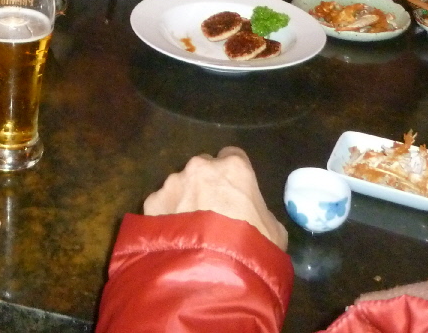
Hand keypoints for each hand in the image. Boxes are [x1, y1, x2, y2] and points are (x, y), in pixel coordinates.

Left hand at [143, 146, 287, 249]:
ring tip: (191, 230)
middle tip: (211, 213)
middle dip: (205, 185)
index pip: (233, 157)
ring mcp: (173, 182)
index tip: (234, 192)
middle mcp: (200, 166)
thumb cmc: (252, 246)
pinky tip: (174, 239)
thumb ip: (260, 212)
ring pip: (179, 186)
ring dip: (184, 201)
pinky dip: (165, 217)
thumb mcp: (274, 229)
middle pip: (203, 169)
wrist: (215, 271)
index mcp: (233, 167)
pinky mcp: (153, 201)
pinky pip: (161, 205)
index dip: (233, 175)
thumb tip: (253, 216)